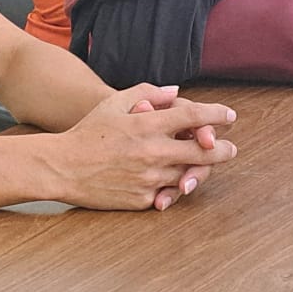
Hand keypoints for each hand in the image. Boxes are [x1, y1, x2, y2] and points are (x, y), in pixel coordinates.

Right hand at [58, 84, 235, 211]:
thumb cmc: (87, 132)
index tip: (229, 115)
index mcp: (147, 125)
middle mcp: (153, 152)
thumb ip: (147, 93)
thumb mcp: (113, 103)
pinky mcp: (143, 199)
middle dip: (222, 150)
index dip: (216, 114)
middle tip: (230, 148)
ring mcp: (149, 178)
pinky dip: (176, 187)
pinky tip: (180, 182)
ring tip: (206, 166)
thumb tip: (175, 92)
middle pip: (202, 151)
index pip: (193, 116)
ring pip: (189, 175)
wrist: (62, 167)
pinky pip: (169, 194)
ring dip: (201, 170)